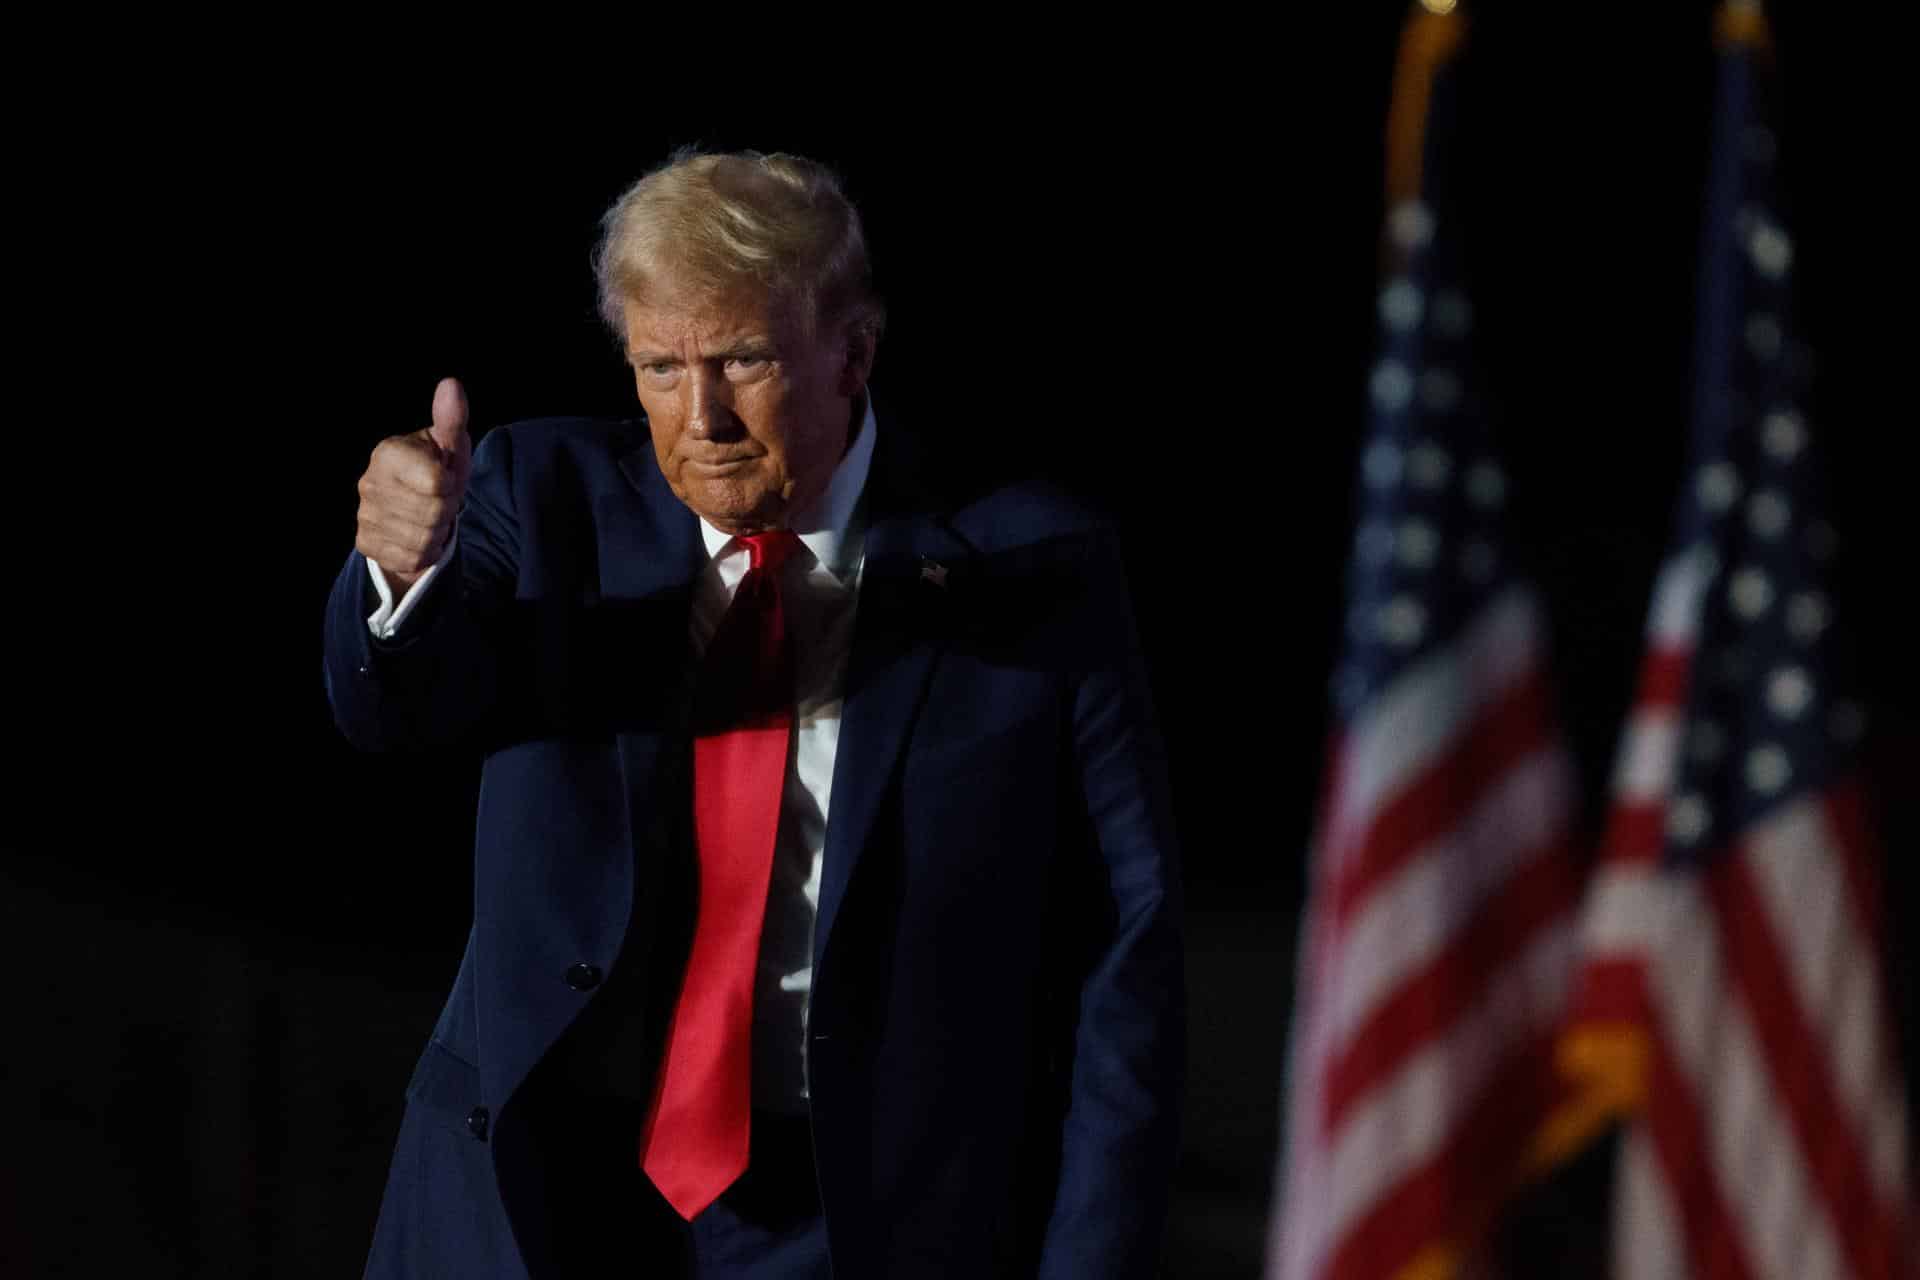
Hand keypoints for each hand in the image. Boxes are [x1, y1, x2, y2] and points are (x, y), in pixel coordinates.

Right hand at [355, 377, 472, 594]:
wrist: (418, 509)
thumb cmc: (437, 469)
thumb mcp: (450, 445)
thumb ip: (451, 418)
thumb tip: (451, 385)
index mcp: (388, 453)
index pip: (436, 483)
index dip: (450, 484)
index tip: (444, 477)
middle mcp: (369, 483)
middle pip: (433, 513)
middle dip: (445, 511)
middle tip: (438, 501)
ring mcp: (364, 515)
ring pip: (423, 539)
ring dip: (436, 533)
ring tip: (428, 518)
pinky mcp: (366, 544)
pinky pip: (411, 558)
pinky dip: (423, 553)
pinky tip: (416, 536)